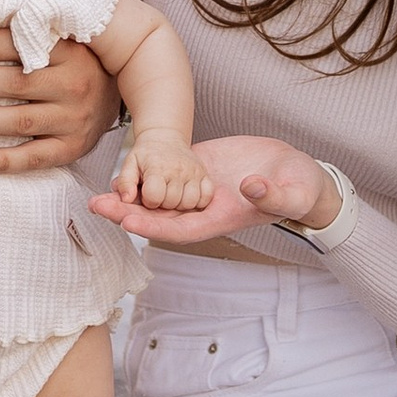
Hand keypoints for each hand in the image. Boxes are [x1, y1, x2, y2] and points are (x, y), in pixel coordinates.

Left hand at [0, 24, 123, 174]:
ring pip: (22, 121)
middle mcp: (74, 86)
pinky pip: (35, 157)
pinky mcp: (72, 148)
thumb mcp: (65, 40)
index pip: (25, 46)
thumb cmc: (76, 62)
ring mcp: (75, 120)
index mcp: (70, 53)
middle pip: (18, 84)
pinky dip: (5, 161)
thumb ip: (30, 31)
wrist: (120, 95)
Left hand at [91, 135, 334, 247]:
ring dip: (129, 196)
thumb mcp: (293, 192)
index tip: (127, 221)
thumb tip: (250, 187)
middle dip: (127, 213)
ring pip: (157, 198)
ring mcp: (198, 188)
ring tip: (97, 193)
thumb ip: (273, 195)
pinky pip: (166, 175)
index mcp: (220, 218)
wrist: (298, 173)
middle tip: (96, 205)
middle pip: (159, 216)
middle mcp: (203, 207)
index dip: (154, 227)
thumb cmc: (300, 188)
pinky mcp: (198, 167)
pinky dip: (144, 175)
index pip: (180, 229)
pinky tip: (122, 170)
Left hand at [109, 131, 216, 217]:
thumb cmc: (147, 154)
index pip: (153, 195)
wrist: (165, 136)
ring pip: (189, 203)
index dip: (148, 199)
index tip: (147, 193)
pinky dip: (197, 200)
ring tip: (171, 193)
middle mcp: (178, 169)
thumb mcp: (130, 163)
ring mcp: (194, 172)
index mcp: (157, 167)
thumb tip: (126, 198)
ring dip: (179, 204)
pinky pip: (205, 198)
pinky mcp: (205, 176)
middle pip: (171, 203)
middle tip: (159, 192)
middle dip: (162, 203)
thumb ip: (125, 182)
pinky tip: (186, 193)